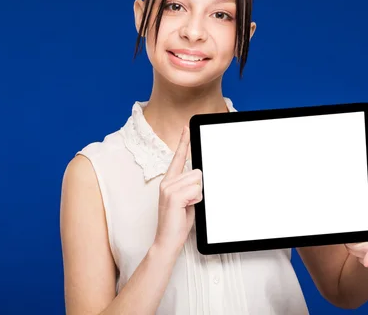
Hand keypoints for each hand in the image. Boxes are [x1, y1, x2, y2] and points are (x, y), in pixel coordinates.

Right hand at [152, 126, 202, 256]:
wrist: (167, 240)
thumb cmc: (178, 222)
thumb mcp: (188, 200)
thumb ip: (192, 186)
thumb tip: (200, 175)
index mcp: (170, 181)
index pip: (178, 157)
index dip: (183, 142)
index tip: (186, 128)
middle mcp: (167, 182)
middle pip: (197, 172)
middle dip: (199, 189)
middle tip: (190, 204)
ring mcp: (168, 188)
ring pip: (198, 181)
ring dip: (198, 196)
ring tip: (187, 207)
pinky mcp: (173, 195)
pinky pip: (196, 190)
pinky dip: (196, 200)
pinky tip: (186, 208)